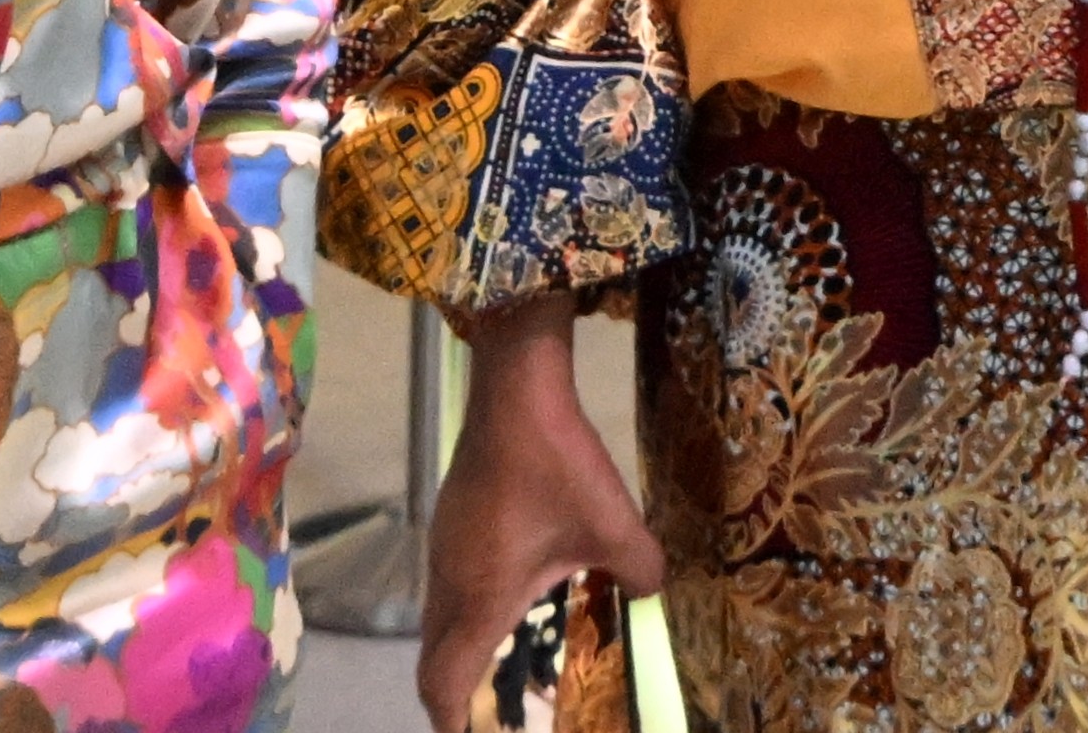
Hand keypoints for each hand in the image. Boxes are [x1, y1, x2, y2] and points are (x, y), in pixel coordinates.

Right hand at [417, 312, 663, 732]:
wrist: (515, 387)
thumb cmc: (556, 463)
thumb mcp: (615, 525)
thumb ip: (641, 573)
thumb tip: (653, 595)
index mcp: (479, 596)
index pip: (442, 680)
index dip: (452, 721)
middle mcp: (449, 579)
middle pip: (434, 657)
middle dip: (457, 695)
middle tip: (498, 717)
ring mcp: (444, 547)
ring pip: (440, 620)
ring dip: (465, 651)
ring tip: (511, 668)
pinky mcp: (451, 521)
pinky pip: (450, 587)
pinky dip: (471, 613)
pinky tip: (515, 601)